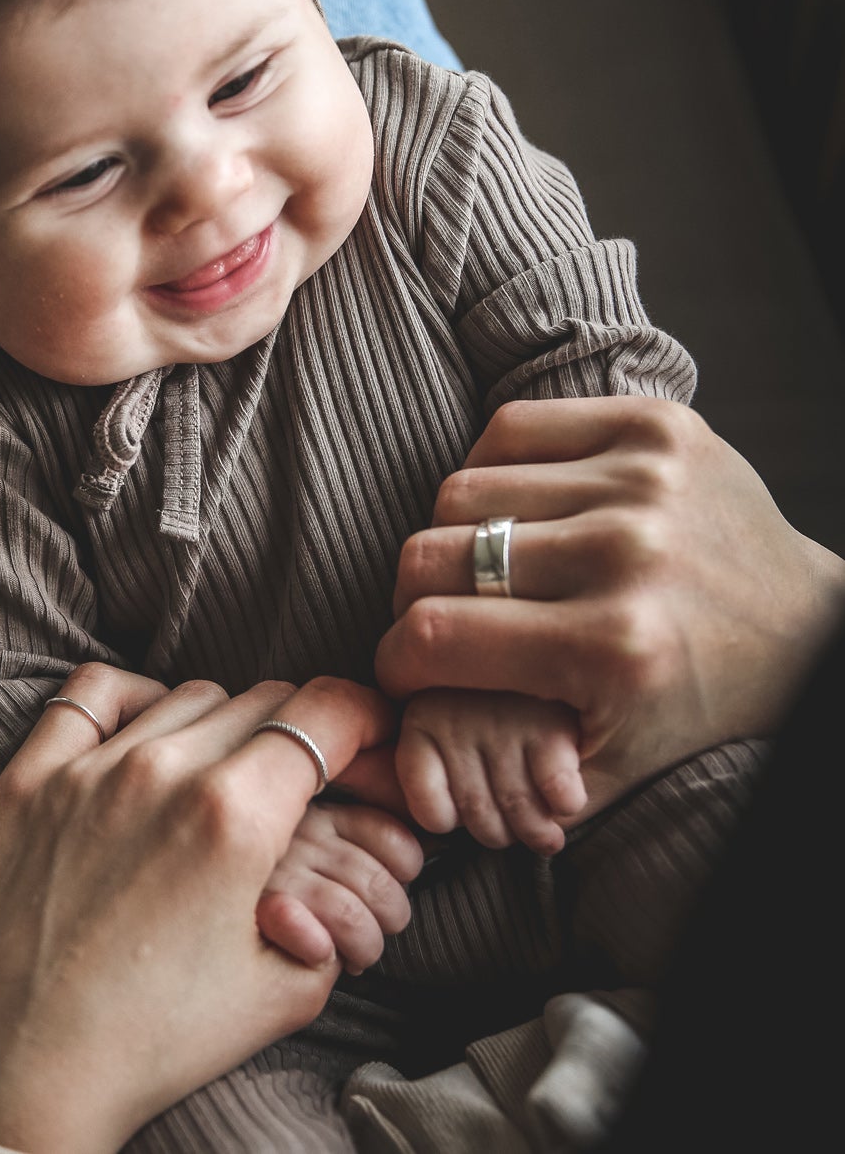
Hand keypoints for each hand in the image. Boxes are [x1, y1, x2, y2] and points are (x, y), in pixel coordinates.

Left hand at [0, 663, 397, 1153]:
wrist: (21, 1070)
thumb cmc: (149, 1043)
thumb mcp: (283, 993)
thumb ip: (331, 916)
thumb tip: (331, 873)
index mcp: (234, 819)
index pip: (323, 715)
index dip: (362, 720)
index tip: (366, 736)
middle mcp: (161, 773)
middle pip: (261, 701)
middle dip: (298, 732)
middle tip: (298, 777)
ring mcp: (87, 768)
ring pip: (186, 697)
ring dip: (221, 724)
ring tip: (222, 774)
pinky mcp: (27, 777)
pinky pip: (91, 693)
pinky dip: (132, 698)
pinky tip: (143, 733)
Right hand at [377, 398, 844, 816]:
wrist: (805, 628)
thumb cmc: (695, 702)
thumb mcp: (607, 769)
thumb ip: (501, 773)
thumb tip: (403, 748)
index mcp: (613, 646)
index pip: (434, 634)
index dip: (395, 657)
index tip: (404, 669)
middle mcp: (626, 551)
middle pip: (432, 552)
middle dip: (413, 597)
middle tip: (437, 617)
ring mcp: (641, 477)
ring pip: (462, 488)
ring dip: (453, 533)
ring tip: (481, 565)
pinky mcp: (653, 425)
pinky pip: (511, 429)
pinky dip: (492, 467)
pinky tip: (514, 508)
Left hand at [395, 689, 584, 854]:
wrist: (543, 654)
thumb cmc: (488, 709)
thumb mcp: (441, 727)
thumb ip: (427, 768)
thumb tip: (414, 811)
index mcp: (421, 719)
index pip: (430, 809)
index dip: (450, 822)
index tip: (461, 812)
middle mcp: (456, 716)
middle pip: (476, 815)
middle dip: (497, 833)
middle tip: (509, 822)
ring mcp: (502, 720)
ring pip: (518, 811)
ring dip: (536, 831)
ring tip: (541, 825)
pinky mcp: (551, 725)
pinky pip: (560, 795)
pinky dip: (566, 805)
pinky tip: (563, 794)